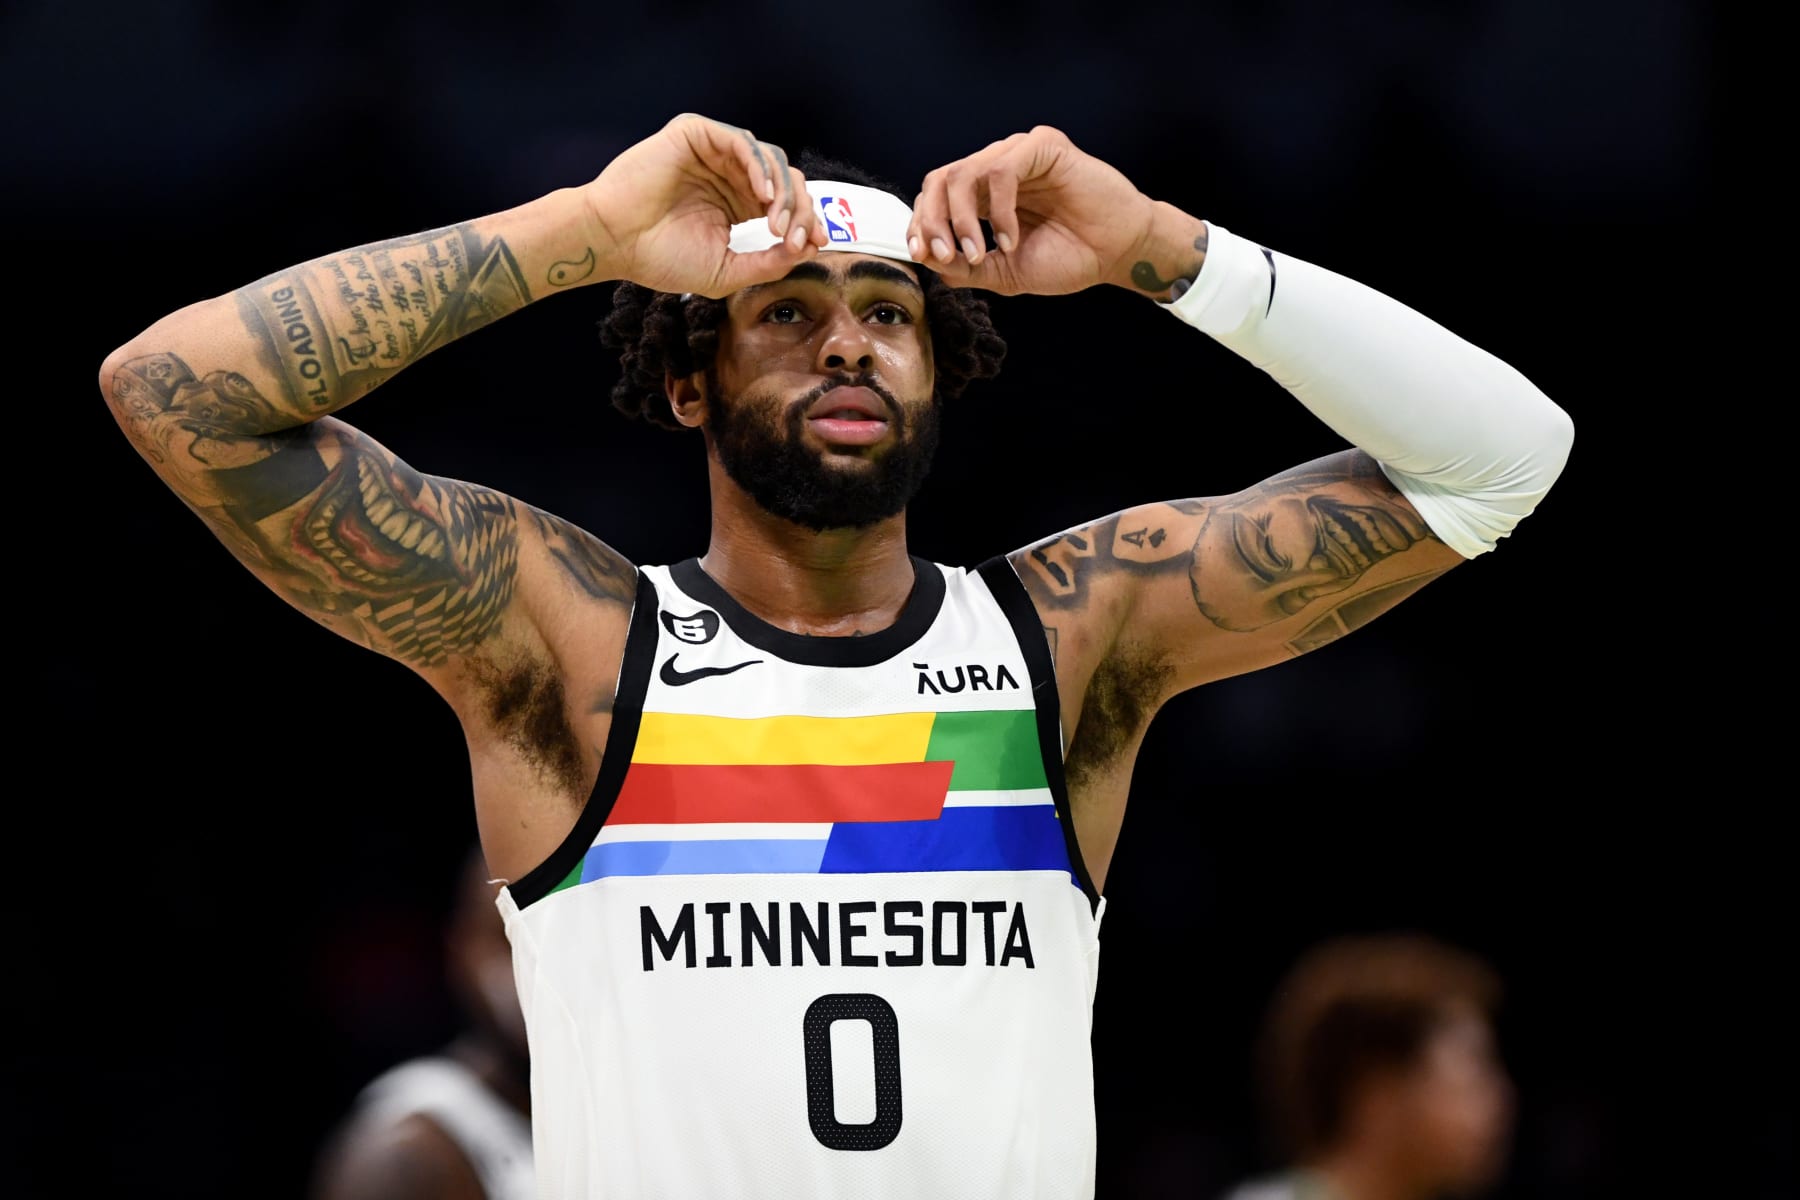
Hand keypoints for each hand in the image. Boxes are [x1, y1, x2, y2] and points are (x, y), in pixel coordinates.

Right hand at [585, 113, 828, 296]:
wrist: (615, 242)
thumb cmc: (660, 258)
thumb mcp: (727, 270)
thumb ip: (767, 262)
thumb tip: (809, 250)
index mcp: (737, 203)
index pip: (785, 203)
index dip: (806, 221)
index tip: (815, 245)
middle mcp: (730, 175)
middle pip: (785, 179)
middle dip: (800, 210)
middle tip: (797, 239)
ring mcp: (714, 152)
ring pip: (770, 160)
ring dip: (782, 193)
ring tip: (776, 225)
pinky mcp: (697, 134)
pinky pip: (742, 142)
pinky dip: (759, 167)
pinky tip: (762, 196)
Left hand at [906, 126, 1159, 295]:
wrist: (1118, 253)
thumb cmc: (1069, 258)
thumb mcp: (1006, 272)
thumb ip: (967, 267)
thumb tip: (926, 257)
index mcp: (985, 196)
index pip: (936, 197)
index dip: (921, 223)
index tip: (922, 255)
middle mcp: (996, 169)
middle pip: (941, 180)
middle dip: (932, 220)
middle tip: (942, 254)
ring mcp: (1018, 154)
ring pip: (964, 174)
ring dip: (961, 220)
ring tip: (981, 253)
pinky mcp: (1043, 146)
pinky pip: (1001, 171)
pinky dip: (998, 211)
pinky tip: (1012, 239)